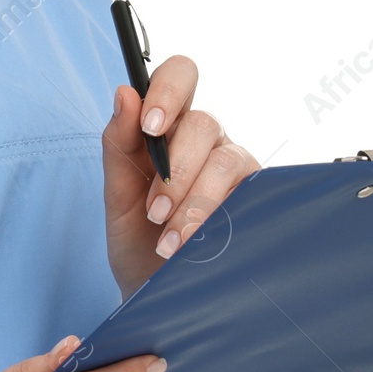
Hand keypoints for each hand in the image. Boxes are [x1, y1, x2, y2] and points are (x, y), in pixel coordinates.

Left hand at [101, 55, 259, 296]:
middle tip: (154, 210)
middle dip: (175, 168)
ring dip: (193, 202)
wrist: (156, 294)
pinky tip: (199, 244)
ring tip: (170, 242)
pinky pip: (249, 193)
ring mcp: (234, 168)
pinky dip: (218, 219)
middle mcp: (205, 140)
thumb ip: (118, 145)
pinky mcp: (256, 198)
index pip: (179, 77)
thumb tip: (124, 93)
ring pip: (224, 160)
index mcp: (169, 126)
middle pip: (202, 122)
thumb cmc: (137, 240)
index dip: (168, 91)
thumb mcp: (116, 197)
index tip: (150, 126)